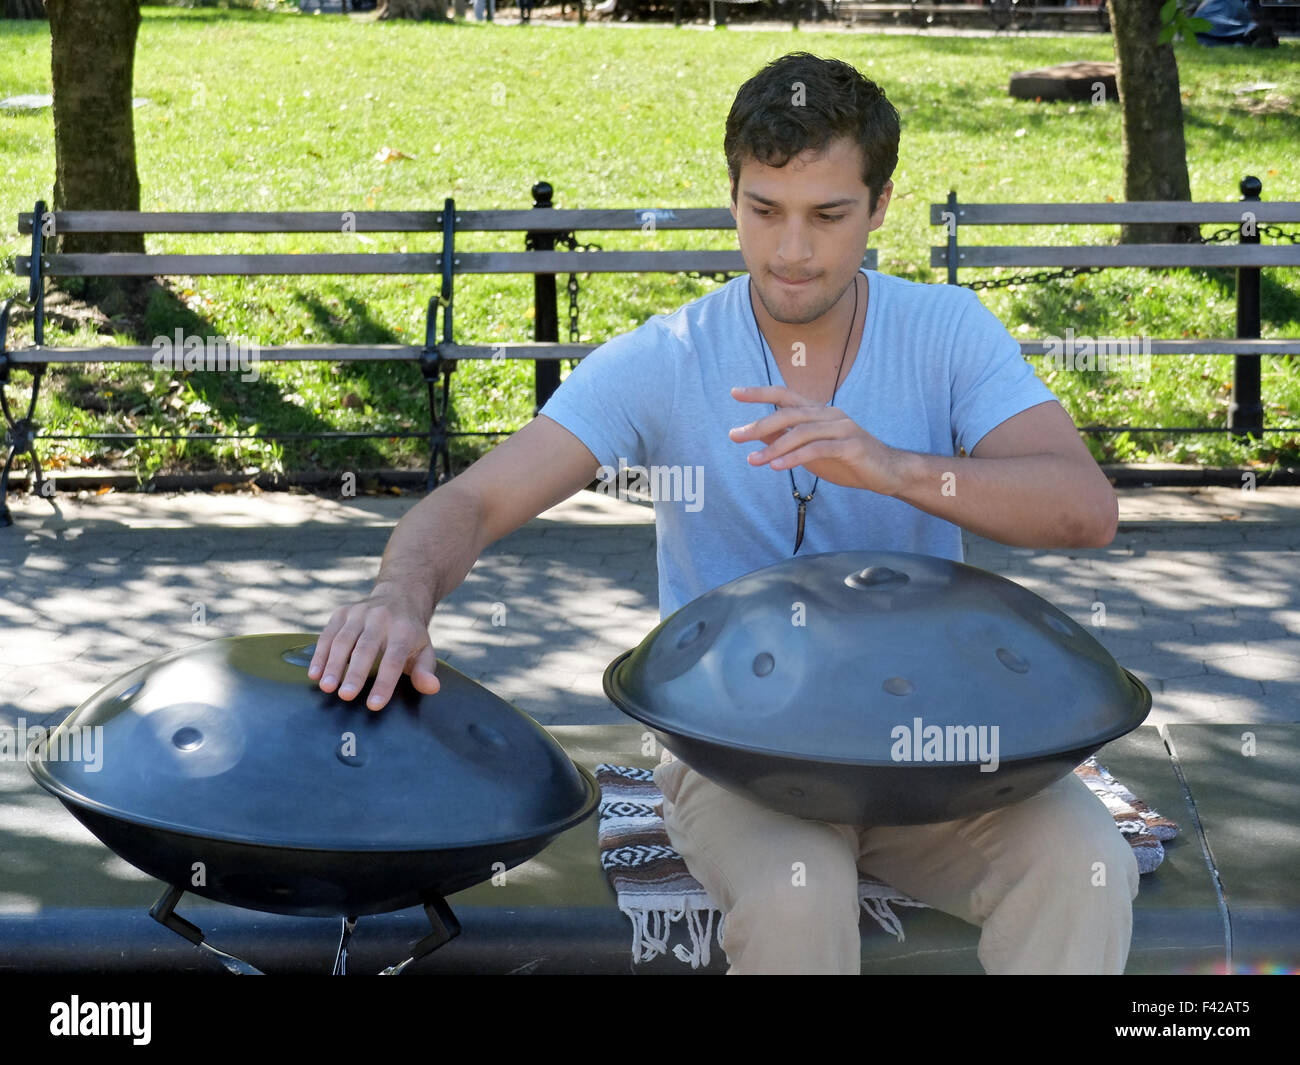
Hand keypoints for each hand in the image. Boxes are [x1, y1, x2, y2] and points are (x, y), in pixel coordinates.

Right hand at [308, 583, 440, 710]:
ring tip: (326, 688)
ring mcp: (360, 613)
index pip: (394, 659)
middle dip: (355, 673)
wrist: (399, 596)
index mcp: (404, 630)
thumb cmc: (411, 634)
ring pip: (343, 640)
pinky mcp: (342, 612)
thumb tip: (432, 687)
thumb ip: (425, 671)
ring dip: (333, 665)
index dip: (384, 683)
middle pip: (366, 648)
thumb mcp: (424, 650)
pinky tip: (315, 674)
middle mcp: (382, 618)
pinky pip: (328, 634)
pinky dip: (319, 654)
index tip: (374, 705)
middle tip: (345, 696)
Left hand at [728, 384, 906, 496]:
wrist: (887, 473)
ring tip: (752, 461)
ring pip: (801, 433)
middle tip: (735, 436)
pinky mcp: (851, 446)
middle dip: (759, 424)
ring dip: (774, 448)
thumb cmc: (847, 460)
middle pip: (789, 413)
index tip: (735, 392)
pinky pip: (818, 449)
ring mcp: (842, 428)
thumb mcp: (811, 450)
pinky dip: (795, 457)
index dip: (760, 392)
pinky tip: (777, 467)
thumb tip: (756, 433)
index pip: (786, 395)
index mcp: (819, 412)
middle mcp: (830, 414)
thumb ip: (787, 440)